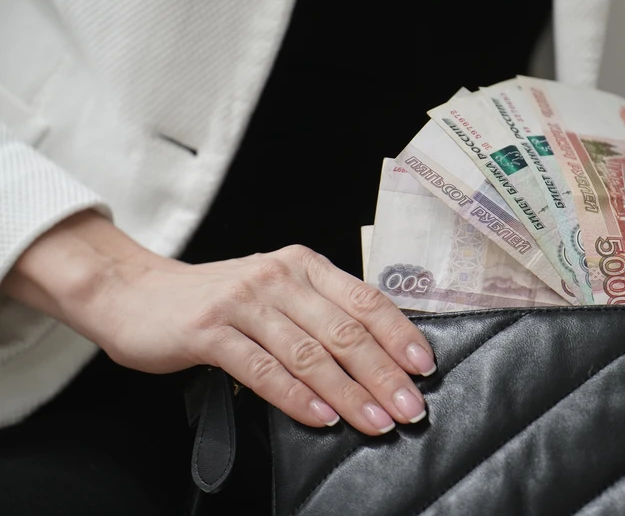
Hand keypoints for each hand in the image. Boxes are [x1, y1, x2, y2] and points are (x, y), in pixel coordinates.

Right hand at [3, 212, 436, 435]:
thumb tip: (379, 352)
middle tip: (410, 408)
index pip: (366, 299)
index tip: (424, 368)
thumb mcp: (276, 290)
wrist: (137, 293)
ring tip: (377, 421)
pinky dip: (297, 397)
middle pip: (345, 330)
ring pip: (310, 353)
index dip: (399, 335)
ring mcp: (244, 302)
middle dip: (384, 374)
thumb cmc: (218, 298)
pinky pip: (263, 369)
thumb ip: (320, 311)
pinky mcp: (209, 331)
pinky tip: (322, 419)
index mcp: (304, 266)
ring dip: (349, 393)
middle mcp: (279, 278)